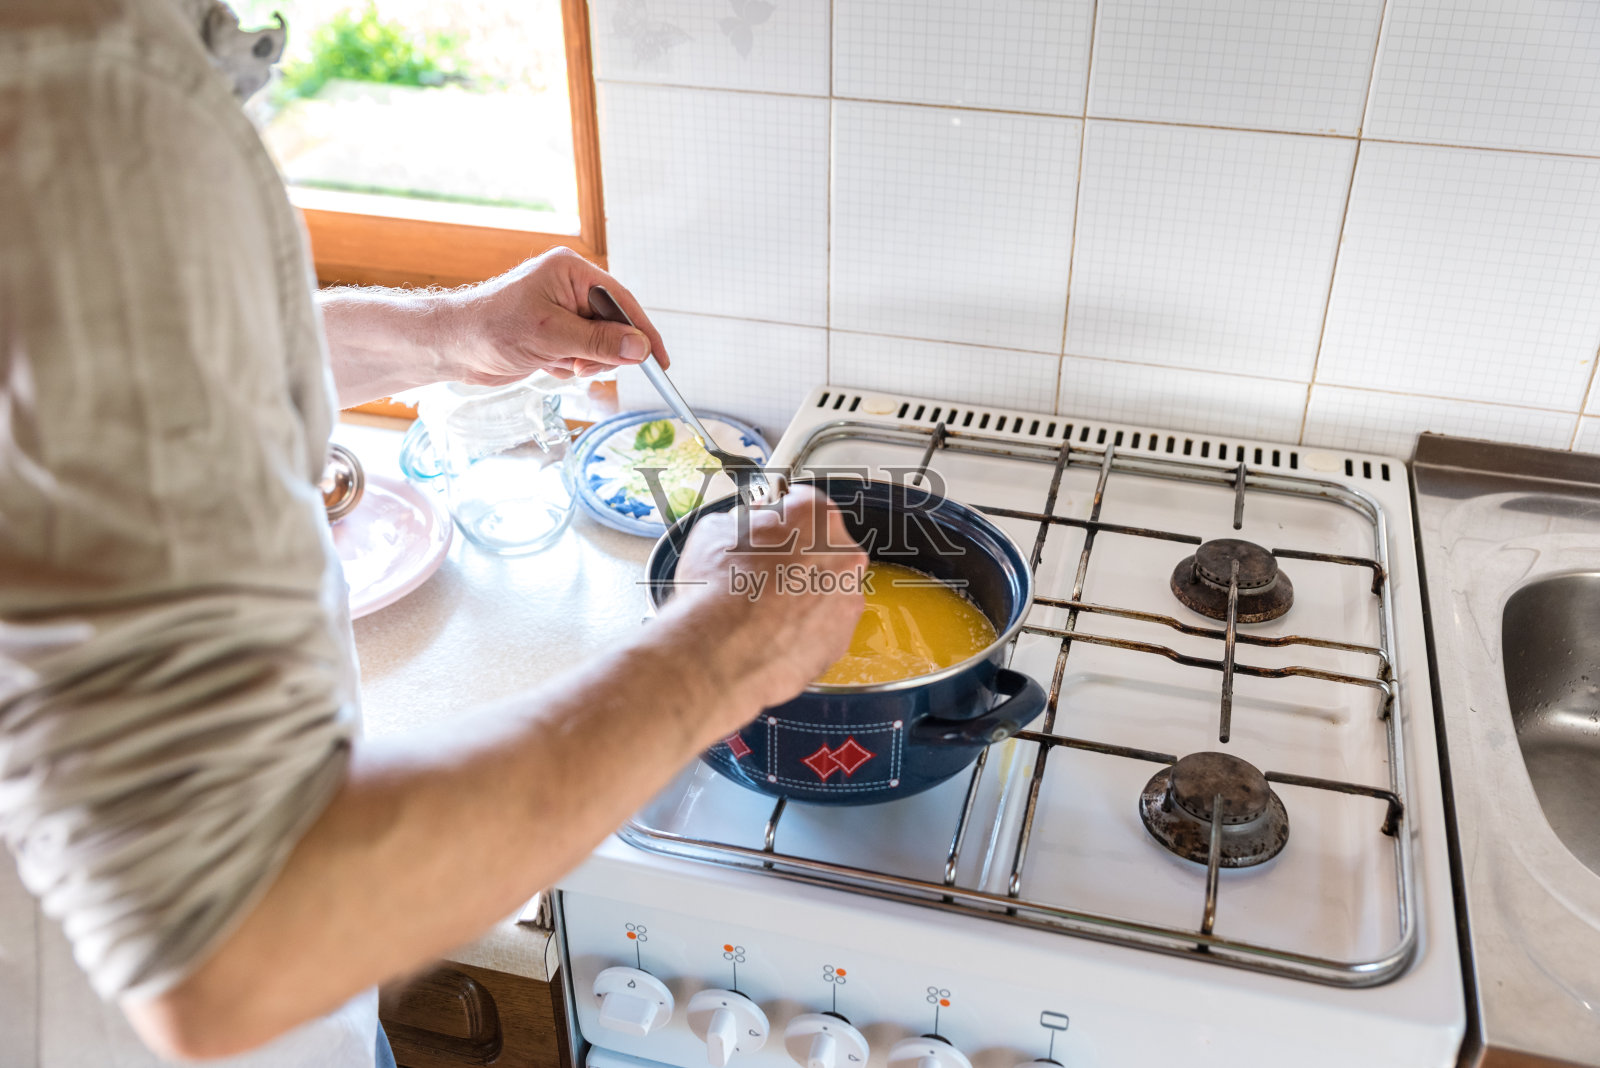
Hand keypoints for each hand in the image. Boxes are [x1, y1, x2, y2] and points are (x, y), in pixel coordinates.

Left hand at [443, 247, 668, 382]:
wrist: (453, 346)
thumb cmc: (491, 327)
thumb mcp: (551, 336)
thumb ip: (599, 342)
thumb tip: (639, 347)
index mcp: (571, 272)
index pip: (622, 302)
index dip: (642, 332)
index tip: (659, 360)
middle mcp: (570, 288)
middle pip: (613, 326)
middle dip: (602, 352)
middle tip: (584, 367)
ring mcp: (562, 312)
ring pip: (599, 345)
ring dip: (584, 362)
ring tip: (558, 364)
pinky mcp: (554, 334)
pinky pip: (581, 355)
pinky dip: (569, 366)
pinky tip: (546, 364)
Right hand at [668, 487, 867, 727]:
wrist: (721, 650)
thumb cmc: (719, 588)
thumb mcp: (714, 529)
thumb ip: (741, 524)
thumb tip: (739, 530)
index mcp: (817, 515)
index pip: (800, 504)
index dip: (775, 516)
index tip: (762, 528)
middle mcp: (843, 554)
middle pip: (820, 547)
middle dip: (793, 556)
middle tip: (760, 570)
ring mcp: (846, 600)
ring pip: (825, 588)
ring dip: (800, 593)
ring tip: (763, 607)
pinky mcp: (841, 639)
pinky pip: (822, 626)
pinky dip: (802, 628)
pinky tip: (772, 631)